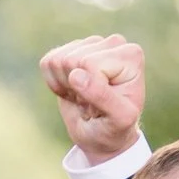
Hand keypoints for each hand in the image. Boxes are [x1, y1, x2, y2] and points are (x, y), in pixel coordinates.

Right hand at [38, 34, 144, 162]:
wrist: (102, 135)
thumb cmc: (114, 128)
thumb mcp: (116, 118)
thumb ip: (101, 96)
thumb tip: (76, 75)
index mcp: (130, 55)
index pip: (90, 64)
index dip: (87, 89)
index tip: (101, 104)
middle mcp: (113, 43)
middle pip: (71, 59)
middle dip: (75, 88)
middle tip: (90, 103)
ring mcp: (92, 44)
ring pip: (58, 60)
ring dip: (65, 86)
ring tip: (83, 97)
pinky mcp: (72, 50)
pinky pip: (48, 62)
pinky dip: (54, 83)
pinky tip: (72, 90)